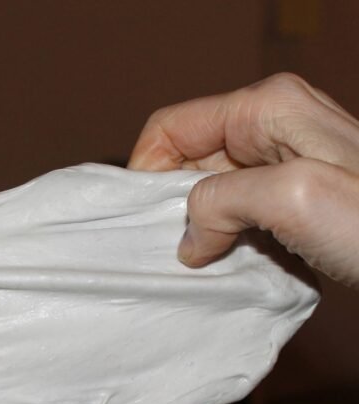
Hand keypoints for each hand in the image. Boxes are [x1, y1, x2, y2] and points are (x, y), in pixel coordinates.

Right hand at [129, 73, 358, 286]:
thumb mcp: (292, 196)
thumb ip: (221, 202)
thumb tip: (189, 236)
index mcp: (265, 108)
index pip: (170, 127)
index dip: (146, 172)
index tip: (144, 222)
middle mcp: (270, 128)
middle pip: (187, 159)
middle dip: (172, 204)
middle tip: (177, 246)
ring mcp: (282, 163)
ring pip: (209, 189)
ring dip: (198, 225)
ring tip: (205, 258)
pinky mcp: (291, 198)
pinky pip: (235, 212)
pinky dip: (223, 237)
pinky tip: (230, 261)